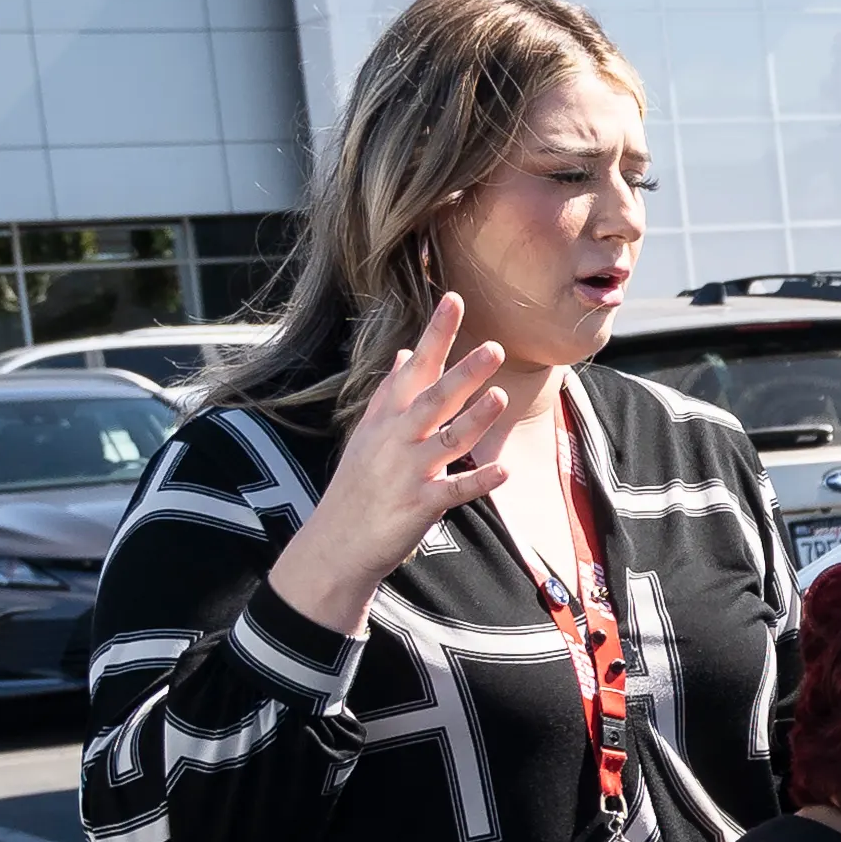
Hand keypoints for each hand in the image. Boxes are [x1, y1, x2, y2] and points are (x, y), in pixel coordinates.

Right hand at [265, 294, 514, 636]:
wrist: (335, 543)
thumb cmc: (358, 485)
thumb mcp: (368, 434)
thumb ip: (392, 394)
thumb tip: (408, 355)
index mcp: (386, 418)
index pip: (415, 367)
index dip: (435, 334)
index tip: (453, 298)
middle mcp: (396, 439)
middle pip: (434, 398)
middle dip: (463, 372)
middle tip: (493, 346)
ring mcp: (408, 471)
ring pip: (447, 439)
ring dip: (475, 418)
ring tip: (502, 396)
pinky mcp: (420, 505)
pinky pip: (454, 490)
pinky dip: (478, 480)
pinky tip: (504, 470)